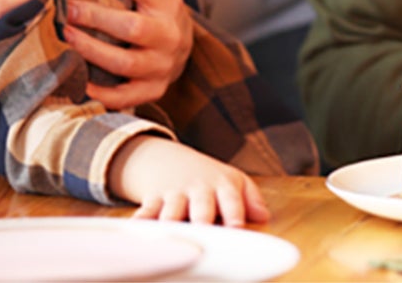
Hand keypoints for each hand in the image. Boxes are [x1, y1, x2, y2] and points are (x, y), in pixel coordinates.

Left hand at [65, 0, 192, 108]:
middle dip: (94, 16)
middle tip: (64, 9)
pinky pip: (125, 96)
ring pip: (124, 63)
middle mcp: (170, 32)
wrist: (180, 43)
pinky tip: (78, 78)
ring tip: (65, 38)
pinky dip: (100, 90)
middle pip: (131, 26)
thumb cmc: (153, 6)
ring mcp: (163, 64)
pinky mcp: (154, 89)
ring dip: (90, 51)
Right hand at [110, 135, 269, 225]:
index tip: (236, 229)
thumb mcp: (233, 181)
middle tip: (203, 237)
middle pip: (201, 208)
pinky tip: (137, 232)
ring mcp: (175, 194)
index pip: (232, 200)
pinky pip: (145, 212)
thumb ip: (250, 199)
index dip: (234, 214)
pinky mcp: (153, 200)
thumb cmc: (209, 179)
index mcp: (223, 185)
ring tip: (171, 239)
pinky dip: (140, 222)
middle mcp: (199, 190)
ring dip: (171, 224)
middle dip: (202, 222)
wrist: (171, 161)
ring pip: (172, 212)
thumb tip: (264, 216)